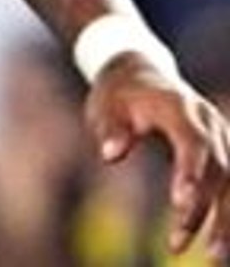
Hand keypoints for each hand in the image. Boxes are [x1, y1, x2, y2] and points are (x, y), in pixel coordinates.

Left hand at [85, 53, 229, 259]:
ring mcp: (221, 138)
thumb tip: (111, 154)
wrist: (140, 73)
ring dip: (226, 221)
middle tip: (178, 244)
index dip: (191, 171)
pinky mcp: (224, 153)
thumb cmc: (118, 95)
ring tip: (213, 258)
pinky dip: (229, 214)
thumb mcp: (105, 106)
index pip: (192, 140)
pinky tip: (223, 244)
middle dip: (202, 208)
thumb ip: (110, 129)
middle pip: (217, 169)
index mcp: (178, 106)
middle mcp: (208, 122)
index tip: (181, 202)